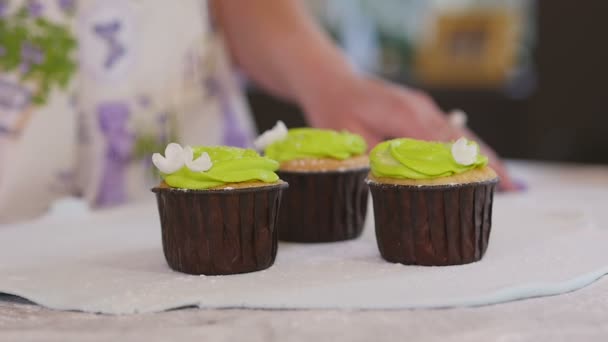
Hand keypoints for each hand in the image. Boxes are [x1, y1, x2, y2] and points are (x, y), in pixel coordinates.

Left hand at [299, 75, 516, 190]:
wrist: (333, 82)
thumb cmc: (336, 111)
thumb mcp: (350, 139)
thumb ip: (377, 159)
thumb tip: (402, 181)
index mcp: (405, 116)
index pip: (445, 145)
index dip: (469, 166)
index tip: (491, 183)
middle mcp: (421, 109)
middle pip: (462, 138)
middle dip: (488, 162)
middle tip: (513, 189)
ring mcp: (423, 107)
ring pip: (460, 132)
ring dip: (483, 154)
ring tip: (506, 179)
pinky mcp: (421, 110)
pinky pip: (450, 129)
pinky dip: (467, 146)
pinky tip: (478, 162)